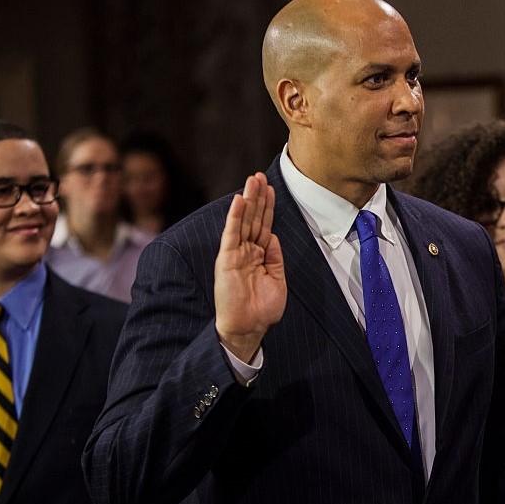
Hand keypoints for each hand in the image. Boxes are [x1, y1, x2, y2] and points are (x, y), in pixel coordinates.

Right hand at [214, 172, 285, 361]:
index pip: (263, 226)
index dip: (267, 207)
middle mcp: (246, 251)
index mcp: (259, 256)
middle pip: (253, 218)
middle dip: (258, 197)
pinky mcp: (226, 259)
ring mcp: (236, 254)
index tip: (270, 189)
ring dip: (248, 200)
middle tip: (259, 176)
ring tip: (252, 180)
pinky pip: (231, 234)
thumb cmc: (262, 309)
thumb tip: (273, 236)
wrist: (249, 327)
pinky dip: (234, 217)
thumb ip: (275, 257)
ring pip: (242, 221)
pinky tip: (239, 201)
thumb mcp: (278, 280)